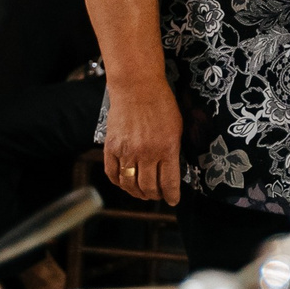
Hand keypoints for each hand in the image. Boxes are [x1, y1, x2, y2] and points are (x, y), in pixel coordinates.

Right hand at [102, 76, 184, 204]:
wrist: (137, 87)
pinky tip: (124, 183)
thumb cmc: (162, 104)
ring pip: (129, 184)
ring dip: (136, 193)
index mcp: (167, 148)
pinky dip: (118, 182)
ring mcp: (127, 151)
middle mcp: (146, 153)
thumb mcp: (177, 127)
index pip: (169, 182)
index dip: (172, 196)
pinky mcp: (111, 147)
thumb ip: (174, 150)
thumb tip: (173, 170)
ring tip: (142, 193)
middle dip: (155, 195)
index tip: (173, 201)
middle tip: (157, 196)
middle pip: (148, 187)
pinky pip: (112, 173)